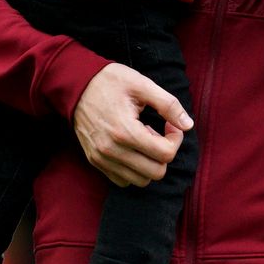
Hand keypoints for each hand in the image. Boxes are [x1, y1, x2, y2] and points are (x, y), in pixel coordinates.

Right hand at [72, 63, 193, 187]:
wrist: (74, 85)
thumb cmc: (109, 82)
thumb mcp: (142, 85)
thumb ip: (169, 105)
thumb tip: (188, 125)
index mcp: (125, 131)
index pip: (165, 154)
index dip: (176, 139)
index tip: (170, 125)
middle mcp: (111, 150)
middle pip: (156, 172)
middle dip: (164, 153)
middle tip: (157, 133)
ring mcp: (102, 159)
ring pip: (141, 180)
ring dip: (149, 163)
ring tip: (142, 140)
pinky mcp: (95, 162)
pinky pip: (123, 181)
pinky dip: (134, 170)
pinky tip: (131, 148)